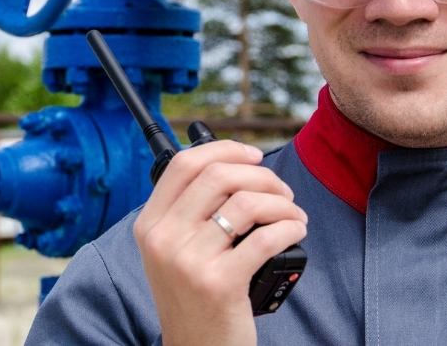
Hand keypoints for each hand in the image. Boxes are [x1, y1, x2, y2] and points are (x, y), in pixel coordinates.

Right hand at [133, 140, 308, 345]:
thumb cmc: (194, 297)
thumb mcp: (173, 251)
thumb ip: (190, 211)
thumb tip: (236, 165)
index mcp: (150, 224)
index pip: (184, 164)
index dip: (224, 149)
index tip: (253, 155)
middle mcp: (163, 239)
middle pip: (219, 176)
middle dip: (262, 175)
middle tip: (282, 190)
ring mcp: (189, 262)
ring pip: (246, 203)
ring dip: (281, 202)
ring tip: (292, 214)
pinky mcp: (219, 283)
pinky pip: (266, 237)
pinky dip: (290, 227)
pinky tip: (296, 232)